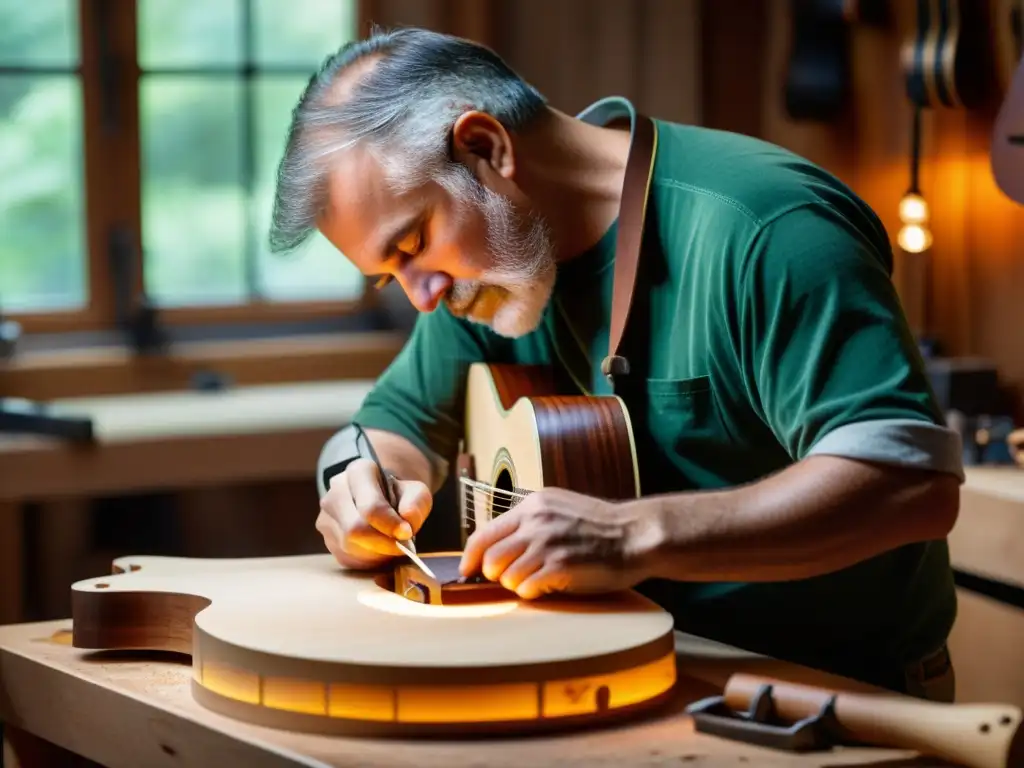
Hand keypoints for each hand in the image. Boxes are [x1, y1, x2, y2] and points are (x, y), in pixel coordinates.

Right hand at [316, 458, 432, 568]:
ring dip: (375, 553)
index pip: (370, 506)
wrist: (381, 502)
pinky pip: (346, 557)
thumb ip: (417, 502)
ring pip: (349, 546)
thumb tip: (408, 518)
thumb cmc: (400, 497)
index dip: (390, 524)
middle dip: (382, 543)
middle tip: (401, 546)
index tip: (407, 533)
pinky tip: (378, 550)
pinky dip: (367, 560)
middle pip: (354, 529)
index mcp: (358, 472)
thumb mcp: (416, 493)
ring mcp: (326, 516)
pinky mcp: (327, 538)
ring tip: (391, 545)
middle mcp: (335, 491)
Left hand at [458, 487, 660, 599]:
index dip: (471, 557)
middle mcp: (535, 522)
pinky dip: (533, 593)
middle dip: (497, 574)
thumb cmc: (600, 526)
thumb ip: (530, 521)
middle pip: (490, 558)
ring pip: (506, 576)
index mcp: (532, 506)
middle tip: (514, 578)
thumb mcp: (560, 508)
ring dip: (517, 585)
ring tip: (538, 581)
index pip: (484, 533)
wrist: (636, 535)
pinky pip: (526, 589)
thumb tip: (499, 543)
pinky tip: (550, 586)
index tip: (468, 570)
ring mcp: (547, 544)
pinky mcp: (560, 567)